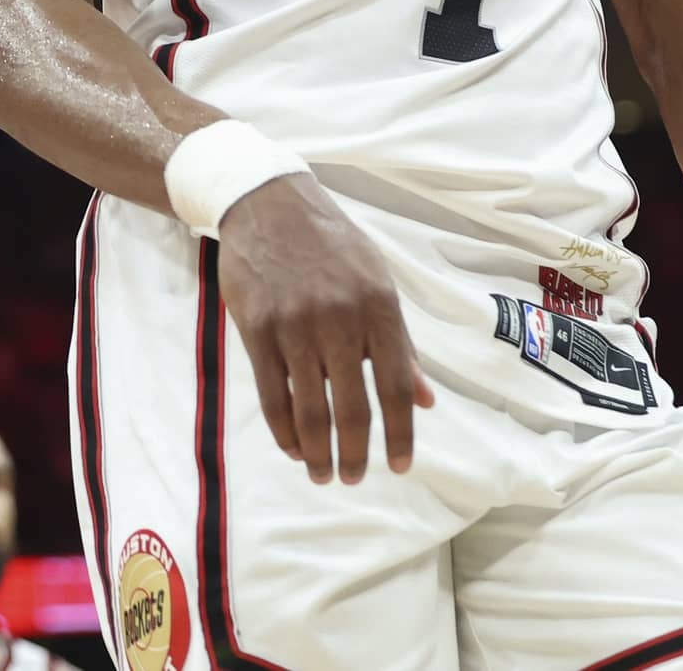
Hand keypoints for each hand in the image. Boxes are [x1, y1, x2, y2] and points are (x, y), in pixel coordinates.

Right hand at [215, 174, 434, 483]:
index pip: (397, 385)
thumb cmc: (332, 246)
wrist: (269, 204)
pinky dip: (283, 429)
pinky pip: (272, 394)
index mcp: (379, 307)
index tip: (400, 466)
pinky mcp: (258, 328)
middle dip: (355, 453)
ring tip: (322, 474)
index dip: (401, 432)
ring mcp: (296, 325)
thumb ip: (400, 343)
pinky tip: (292, 446)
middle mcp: (341, 319)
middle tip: (353, 479)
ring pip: (310, 409)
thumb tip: (425, 401)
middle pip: (353, 406)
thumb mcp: (377, 281)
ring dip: (317, 451)